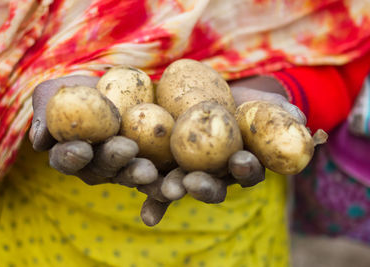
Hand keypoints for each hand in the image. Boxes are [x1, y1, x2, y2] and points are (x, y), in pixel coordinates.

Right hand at [30, 75, 157, 185]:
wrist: (121, 84)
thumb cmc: (83, 88)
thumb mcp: (58, 90)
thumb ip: (45, 110)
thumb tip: (39, 141)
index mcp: (72, 152)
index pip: (66, 159)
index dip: (71, 156)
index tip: (81, 148)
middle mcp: (98, 166)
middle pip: (103, 169)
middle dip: (113, 160)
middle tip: (126, 149)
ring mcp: (125, 168)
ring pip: (131, 176)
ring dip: (141, 177)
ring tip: (151, 172)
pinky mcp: (152, 165)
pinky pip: (158, 178)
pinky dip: (164, 186)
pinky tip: (173, 190)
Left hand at [138, 75, 307, 225]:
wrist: (214, 94)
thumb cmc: (246, 103)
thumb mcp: (265, 104)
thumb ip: (282, 113)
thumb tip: (301, 120)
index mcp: (242, 165)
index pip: (247, 172)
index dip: (245, 169)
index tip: (241, 161)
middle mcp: (217, 174)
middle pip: (212, 186)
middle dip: (204, 186)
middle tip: (193, 183)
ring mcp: (190, 171)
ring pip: (182, 185)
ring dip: (173, 190)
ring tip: (166, 189)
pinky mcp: (166, 165)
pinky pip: (157, 181)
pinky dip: (152, 197)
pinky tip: (147, 214)